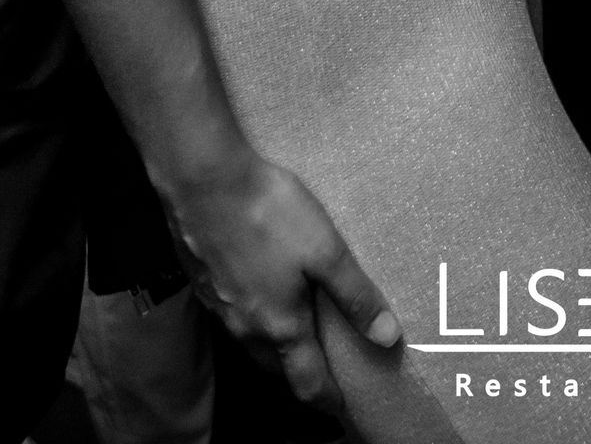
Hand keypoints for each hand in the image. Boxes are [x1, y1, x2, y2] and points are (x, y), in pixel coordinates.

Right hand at [166, 144, 399, 420]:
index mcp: (280, 325)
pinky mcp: (204, 284)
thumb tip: (387, 336)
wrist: (203, 181)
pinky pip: (232, 318)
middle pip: (276, 368)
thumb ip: (356, 295)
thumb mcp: (325, 250)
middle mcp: (246, 327)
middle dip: (300, 376)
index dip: (327, 400)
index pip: (307, 381)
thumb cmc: (268, 212)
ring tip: (294, 337)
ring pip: (252, 345)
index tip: (342, 410)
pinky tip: (258, 295)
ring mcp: (220, 307)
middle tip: (321, 372)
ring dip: (274, 349)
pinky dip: (252, 320)